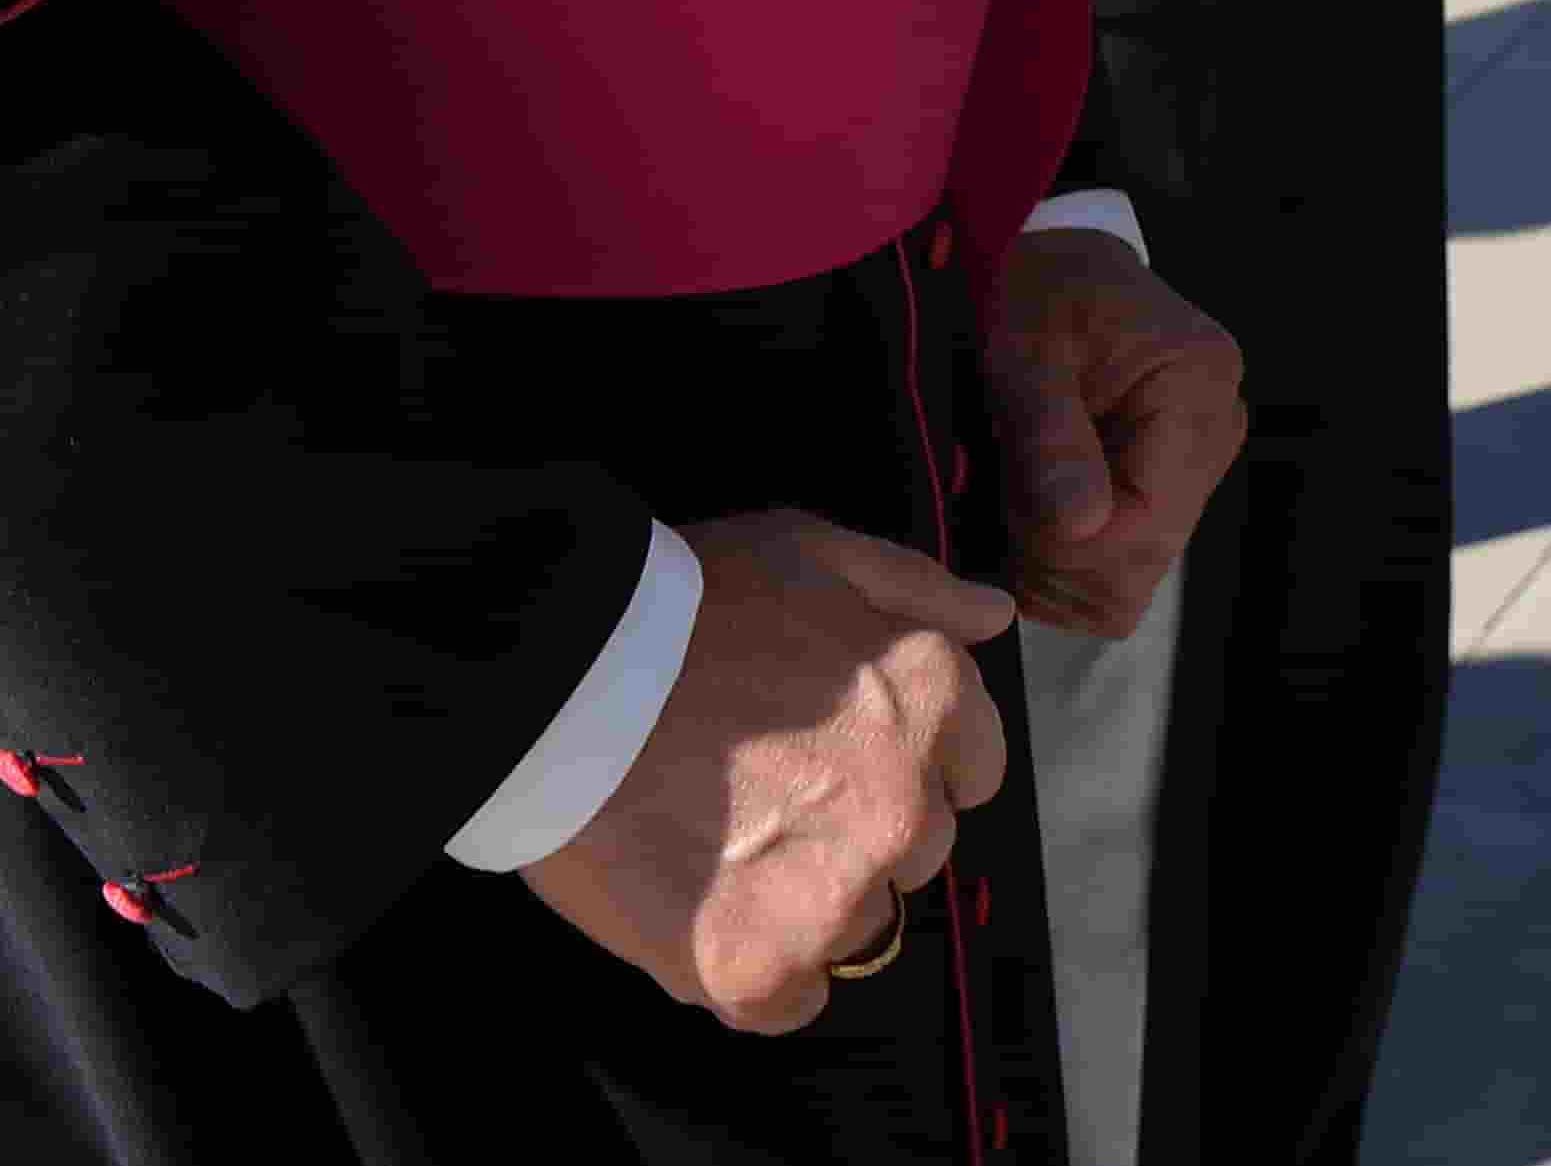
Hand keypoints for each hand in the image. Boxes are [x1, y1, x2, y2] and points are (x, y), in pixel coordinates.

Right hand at [522, 510, 1011, 1032]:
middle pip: (914, 853)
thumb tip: (992, 617)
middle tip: (764, 793)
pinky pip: (788, 1001)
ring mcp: (833, 894)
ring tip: (719, 844)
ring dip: (804, 902)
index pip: (972, 772)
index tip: (837, 753)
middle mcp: (903, 805)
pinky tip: (699, 906)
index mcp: (930, 702)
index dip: (907, 763)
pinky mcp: (757, 967)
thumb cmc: (683, 601)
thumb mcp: (810, 548)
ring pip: (854, 928)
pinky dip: (752, 970)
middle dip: (856, 830)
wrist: (558, 675)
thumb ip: (914, 587)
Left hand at [979, 228, 1247, 638]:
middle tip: (1003, 496)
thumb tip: (1082, 528)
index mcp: (1198, 388)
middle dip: (1056, 554)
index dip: (1068, 541)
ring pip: (1126, 584)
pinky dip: (1063, 562)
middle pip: (1141, 564)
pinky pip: (1118, 571)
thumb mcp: (1025, 345)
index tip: (1008, 508)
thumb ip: (1049, 433)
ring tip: (1014, 495)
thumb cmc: (1038, 289)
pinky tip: (1032, 507)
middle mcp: (1217, 434)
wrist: (1050, 268)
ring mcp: (1196, 469)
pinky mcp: (1168, 491)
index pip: (1148, 520)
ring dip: (1054, 564)